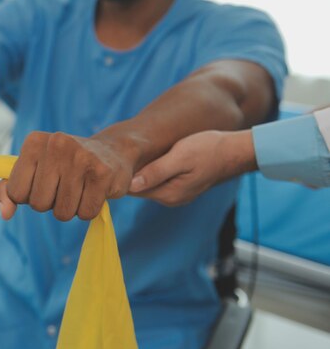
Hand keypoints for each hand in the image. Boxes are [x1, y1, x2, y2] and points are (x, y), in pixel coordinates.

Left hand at [0, 131, 138, 220]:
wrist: (111, 152)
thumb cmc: (64, 166)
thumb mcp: (31, 171)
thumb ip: (7, 191)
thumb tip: (5, 213)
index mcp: (33, 142)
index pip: (16, 193)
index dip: (30, 196)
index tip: (44, 182)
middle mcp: (56, 144)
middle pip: (39, 205)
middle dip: (51, 204)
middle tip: (65, 185)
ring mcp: (81, 158)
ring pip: (62, 212)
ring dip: (71, 209)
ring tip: (80, 188)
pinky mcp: (103, 173)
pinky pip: (86, 213)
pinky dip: (89, 210)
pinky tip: (94, 191)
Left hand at [129, 130, 256, 205]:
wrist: (235, 151)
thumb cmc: (208, 149)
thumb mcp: (180, 157)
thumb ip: (156, 172)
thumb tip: (131, 185)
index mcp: (168, 194)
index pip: (133, 189)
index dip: (123, 175)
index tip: (114, 159)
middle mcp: (170, 198)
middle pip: (139, 188)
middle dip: (129, 173)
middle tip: (118, 153)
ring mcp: (176, 194)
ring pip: (148, 183)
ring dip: (140, 171)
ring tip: (130, 153)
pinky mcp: (180, 186)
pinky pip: (158, 180)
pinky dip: (151, 170)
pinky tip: (148, 157)